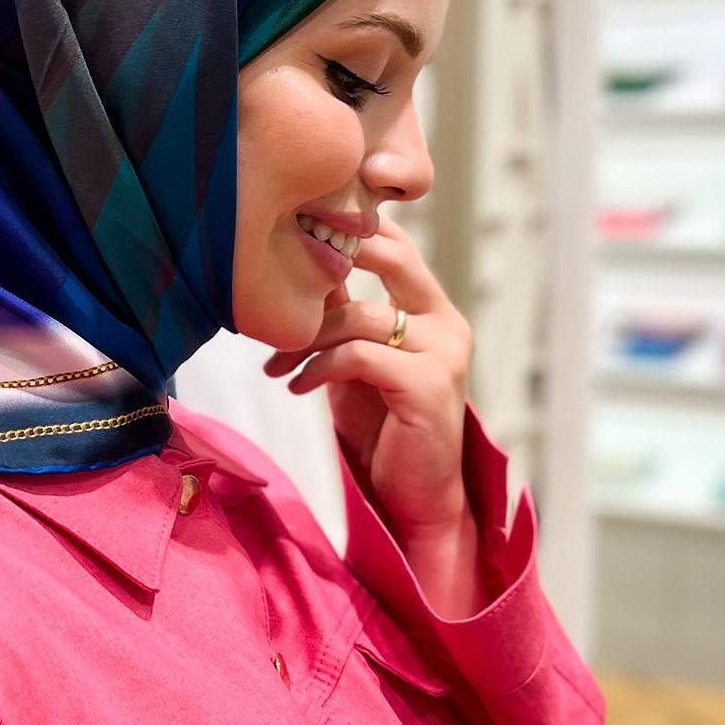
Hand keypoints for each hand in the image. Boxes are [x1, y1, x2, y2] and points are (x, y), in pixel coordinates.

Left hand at [263, 211, 474, 542]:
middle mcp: (446, 321)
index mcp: (431, 308)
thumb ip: (342, 317)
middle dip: (334, 258)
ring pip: (362, 315)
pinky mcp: (428, 385)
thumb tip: (299, 274)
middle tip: (281, 276)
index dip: (351, 228)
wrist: (414, 496)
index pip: (397, 243)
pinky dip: (318, 368)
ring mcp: (443, 352)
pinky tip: (297, 387)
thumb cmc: (383, 428)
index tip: (296, 233)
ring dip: (307, 338)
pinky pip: (359, 356)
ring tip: (278, 366)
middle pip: (393, 256)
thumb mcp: (357, 361)